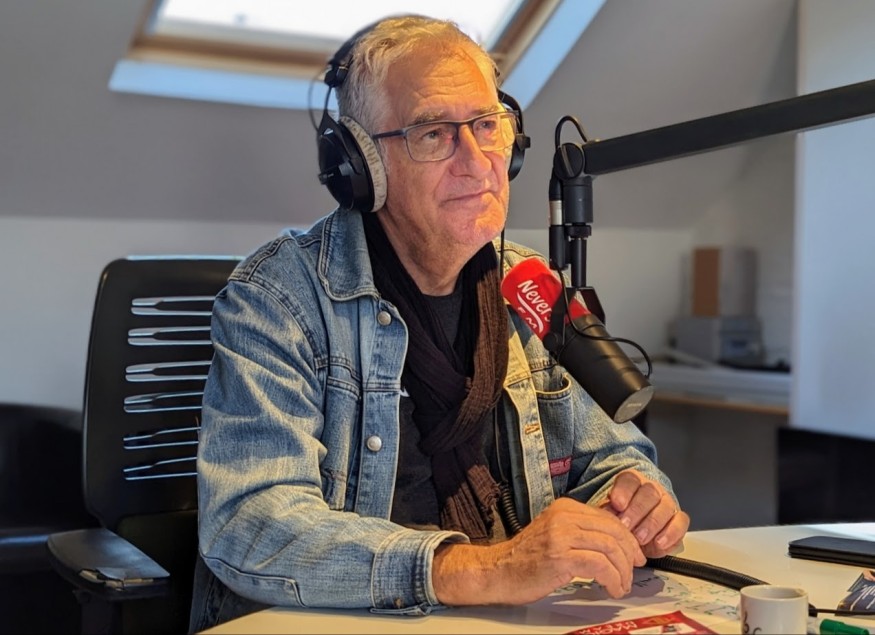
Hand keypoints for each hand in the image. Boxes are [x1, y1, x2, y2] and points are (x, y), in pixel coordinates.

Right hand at [432, 497, 645, 605]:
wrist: (496, 571)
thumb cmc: (525, 559)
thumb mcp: (555, 534)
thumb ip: (580, 531)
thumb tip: (615, 539)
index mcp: (565, 508)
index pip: (609, 518)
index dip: (628, 538)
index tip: (635, 555)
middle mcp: (564, 516)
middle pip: (614, 531)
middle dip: (631, 554)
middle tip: (634, 570)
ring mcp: (561, 535)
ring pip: (611, 548)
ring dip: (623, 571)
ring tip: (621, 585)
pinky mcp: (560, 557)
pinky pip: (600, 565)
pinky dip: (613, 579)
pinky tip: (612, 588)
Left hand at [603, 469, 688, 557]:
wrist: (633, 532)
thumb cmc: (619, 520)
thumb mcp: (608, 515)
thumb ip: (607, 513)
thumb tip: (606, 517)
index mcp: (632, 482)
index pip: (630, 480)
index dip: (623, 492)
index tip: (616, 504)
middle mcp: (652, 490)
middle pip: (649, 493)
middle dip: (636, 511)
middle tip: (626, 526)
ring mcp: (667, 503)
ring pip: (665, 507)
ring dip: (652, 524)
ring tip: (639, 539)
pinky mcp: (679, 520)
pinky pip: (680, 523)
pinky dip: (671, 533)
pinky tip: (659, 543)